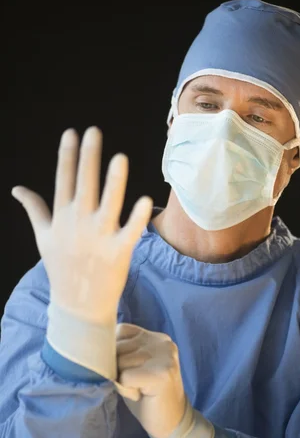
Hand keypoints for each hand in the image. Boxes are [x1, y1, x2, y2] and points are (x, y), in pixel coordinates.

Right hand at [11, 127, 152, 324]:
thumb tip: (17, 188)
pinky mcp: (119, 252)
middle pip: (85, 184)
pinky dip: (137, 217)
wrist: (78, 305)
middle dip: (88, 157)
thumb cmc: (61, 267)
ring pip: (108, 203)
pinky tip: (145, 198)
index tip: (71, 133)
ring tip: (120, 157)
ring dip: (114, 181)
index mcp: (62, 218)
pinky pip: (130, 231)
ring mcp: (99, 238)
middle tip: (94, 132)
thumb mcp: (43, 238)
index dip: (67, 155)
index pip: (64, 180)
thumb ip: (34, 210)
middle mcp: (79, 224)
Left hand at [116, 323, 186, 437]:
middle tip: (137, 383)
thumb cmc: (147, 395)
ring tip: (140, 389)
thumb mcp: (134, 366)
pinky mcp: (161, 374)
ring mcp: (163, 356)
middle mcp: (161, 342)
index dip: (115, 352)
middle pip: (118, 347)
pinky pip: (125, 377)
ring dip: (122, 380)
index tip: (130, 370)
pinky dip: (126, 390)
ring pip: (120, 362)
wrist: (172, 421)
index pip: (120, 331)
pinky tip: (141, 395)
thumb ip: (122, 352)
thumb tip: (94, 347)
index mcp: (155, 337)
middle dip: (118, 368)